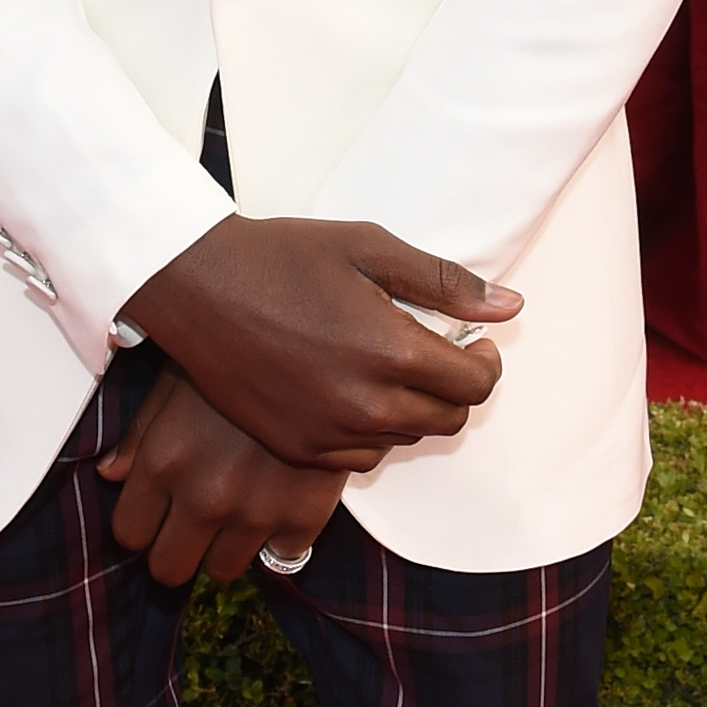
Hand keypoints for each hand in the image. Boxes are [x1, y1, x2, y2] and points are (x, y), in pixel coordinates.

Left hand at [98, 369, 347, 587]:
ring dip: (226, 547)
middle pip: (168, 569)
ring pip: (222, 571)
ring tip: (239, 511)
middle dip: (175, 550)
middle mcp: (204, 497)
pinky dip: (279, 539)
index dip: (141, 525)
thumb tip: (112, 472)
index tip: (156, 515)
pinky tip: (280, 503)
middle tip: (192, 527)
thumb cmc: (244, 357)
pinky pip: (280, 559)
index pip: (129, 534)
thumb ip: (139, 433)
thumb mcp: (178, 379)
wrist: (325, 354)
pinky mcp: (304, 519)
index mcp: (162, 462)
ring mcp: (256, 514)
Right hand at [116, 214, 519, 469]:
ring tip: (385, 366)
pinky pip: (359, 458)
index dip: (484, 363)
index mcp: (391, 351)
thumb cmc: (282, 257)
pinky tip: (349, 391)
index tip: (471, 343)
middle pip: (447, 420)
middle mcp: (365, 404)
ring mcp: (328, 433)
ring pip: (404, 438)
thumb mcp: (370, 248)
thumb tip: (510, 307)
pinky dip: (369, 431)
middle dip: (454, 388)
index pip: (475, 385)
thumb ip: (445, 283)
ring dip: (411, 408)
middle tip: (434, 353)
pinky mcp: (297, 447)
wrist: (196, 285)